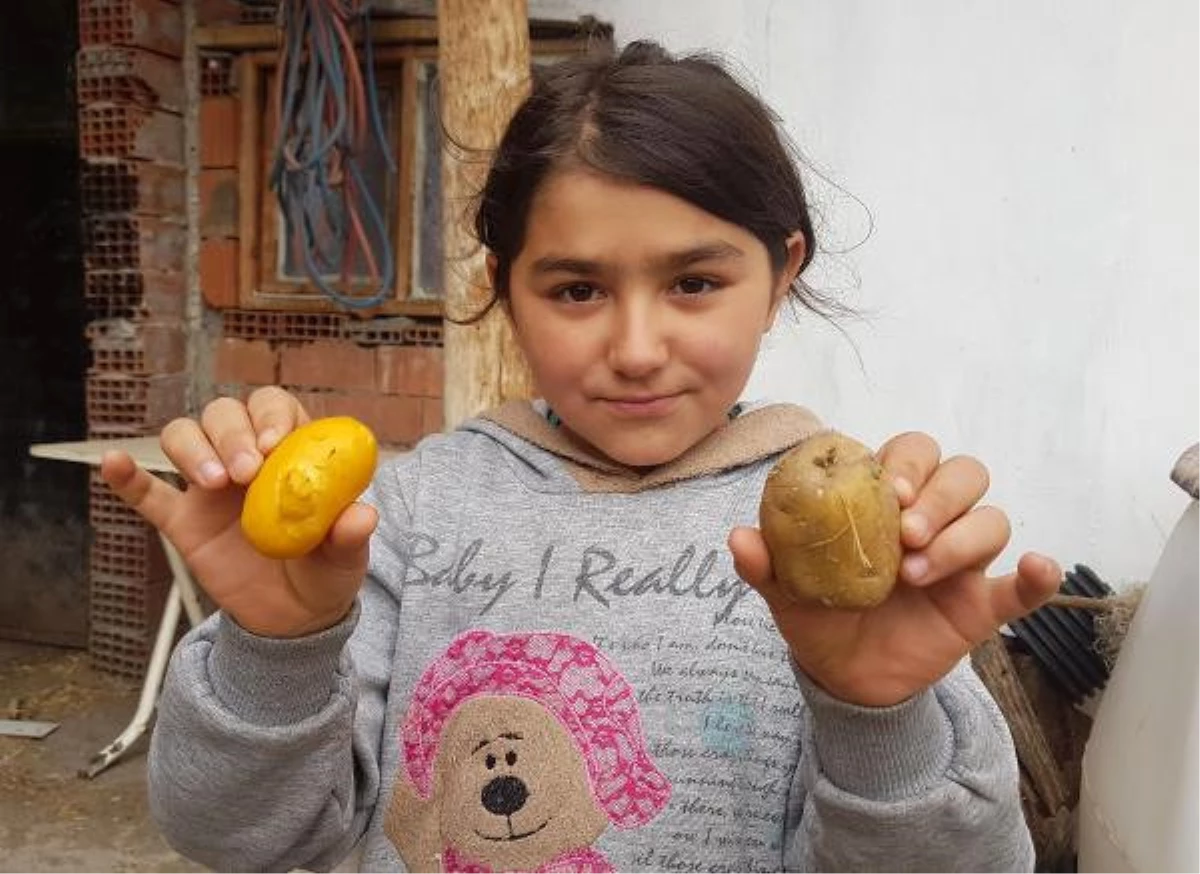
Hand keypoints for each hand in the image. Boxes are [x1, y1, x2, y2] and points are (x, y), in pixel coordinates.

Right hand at [99, 387, 377, 638]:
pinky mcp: (182, 521)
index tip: (274, 442)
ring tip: (213, 482)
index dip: (270, 415)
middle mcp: (246, 459)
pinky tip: (113, 462)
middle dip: (231, 434)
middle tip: (246, 471)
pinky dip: (127, 477)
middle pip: (225, 414)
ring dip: (192, 449)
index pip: (274, 408)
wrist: (294, 619)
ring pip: (184, 437)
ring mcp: (209, 488)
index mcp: (290, 453)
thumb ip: (351, 535)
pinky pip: (147, 493)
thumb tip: (363, 516)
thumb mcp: (347, 557)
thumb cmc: (325, 571)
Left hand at [729, 432, 1060, 706]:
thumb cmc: (822, 619)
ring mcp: (961, 561)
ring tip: (917, 574)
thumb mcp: (787, 595)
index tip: (886, 490)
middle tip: (907, 531)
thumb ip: (767, 566)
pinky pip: (1023, 586)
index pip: (910, 454)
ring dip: (961, 538)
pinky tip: (1038, 569)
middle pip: (961, 474)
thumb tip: (738, 537)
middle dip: (938, 494)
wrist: (847, 681)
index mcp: (885, 504)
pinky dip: (1038, 575)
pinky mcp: (984, 605)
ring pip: (989, 520)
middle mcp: (931, 521)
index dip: (905, 462)